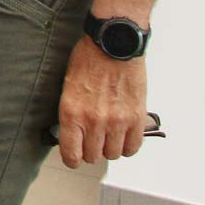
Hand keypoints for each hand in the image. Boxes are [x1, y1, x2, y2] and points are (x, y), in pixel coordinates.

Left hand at [57, 36, 148, 167]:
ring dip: (110, 147)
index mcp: (72, 112)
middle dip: (91, 151)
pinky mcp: (136, 118)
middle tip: (92, 141)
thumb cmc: (89, 60)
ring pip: (113, 154)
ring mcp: (117, 121)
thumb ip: (72, 113)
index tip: (74, 158)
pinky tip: (123, 135)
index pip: (71, 152)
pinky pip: (133, 147)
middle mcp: (94, 120)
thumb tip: (73, 133)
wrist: (113, 45)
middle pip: (93, 156)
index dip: (72, 159)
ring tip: (108, 135)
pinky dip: (128, 145)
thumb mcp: (68, 87)